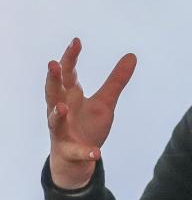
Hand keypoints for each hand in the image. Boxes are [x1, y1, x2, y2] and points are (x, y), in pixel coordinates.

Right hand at [45, 38, 137, 189]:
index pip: (67, 74)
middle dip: (52, 79)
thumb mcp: (105, 102)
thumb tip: (132, 55)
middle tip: (53, 64)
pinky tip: (96, 153)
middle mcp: (61, 111)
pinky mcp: (71, 151)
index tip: (77, 41)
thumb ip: (116, 80)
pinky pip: (78, 152)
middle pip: (53, 93)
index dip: (70, 58)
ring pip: (55, 122)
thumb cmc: (86, 124)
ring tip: (62, 107)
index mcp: (70, 96)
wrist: (76, 158)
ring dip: (57, 114)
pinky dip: (86, 152)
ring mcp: (62, 132)